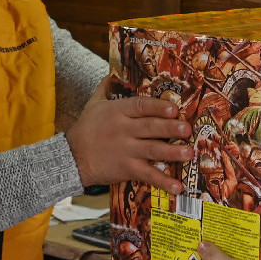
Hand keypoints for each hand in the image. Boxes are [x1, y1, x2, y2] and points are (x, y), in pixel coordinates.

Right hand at [65, 76, 190, 193]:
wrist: (71, 157)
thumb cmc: (85, 129)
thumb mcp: (93, 105)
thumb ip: (104, 88)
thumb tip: (112, 73)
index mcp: (118, 112)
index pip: (141, 106)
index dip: (158, 107)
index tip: (174, 109)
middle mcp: (124, 130)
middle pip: (150, 127)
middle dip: (170, 128)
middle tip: (187, 129)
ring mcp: (126, 150)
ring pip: (152, 150)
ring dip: (172, 152)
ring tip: (189, 153)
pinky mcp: (126, 168)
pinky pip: (148, 174)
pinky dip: (163, 181)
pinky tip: (177, 187)